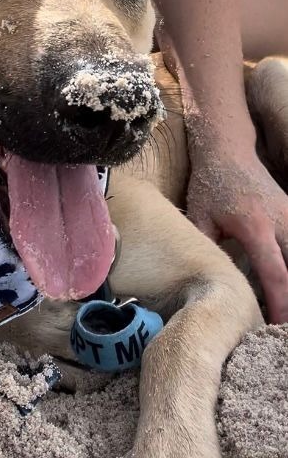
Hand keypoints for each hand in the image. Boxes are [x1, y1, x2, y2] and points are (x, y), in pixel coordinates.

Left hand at [187, 149, 287, 322]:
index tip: (275, 325)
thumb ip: (207, 248)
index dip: (279, 304)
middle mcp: (282, 223)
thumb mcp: (200, 216)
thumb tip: (206, 282)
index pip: (276, 275)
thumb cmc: (211, 185)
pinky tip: (285, 285)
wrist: (229, 150)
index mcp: (256, 227)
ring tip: (282, 310)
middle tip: (280, 328)